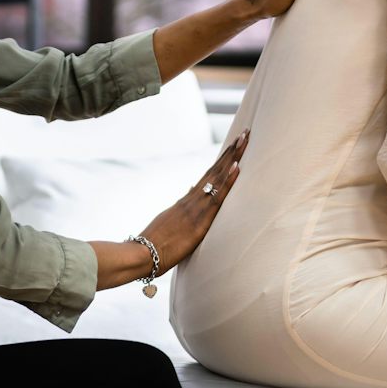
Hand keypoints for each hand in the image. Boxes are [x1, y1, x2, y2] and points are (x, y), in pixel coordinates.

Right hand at [141, 131, 248, 270]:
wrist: (142, 254)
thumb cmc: (154, 245)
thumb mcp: (170, 220)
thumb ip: (181, 205)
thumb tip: (191, 190)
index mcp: (186, 201)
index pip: (208, 176)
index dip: (222, 161)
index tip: (234, 146)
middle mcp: (192, 200)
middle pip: (215, 170)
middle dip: (231, 152)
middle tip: (245, 133)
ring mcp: (196, 207)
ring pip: (218, 178)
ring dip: (233, 158)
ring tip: (244, 140)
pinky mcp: (199, 220)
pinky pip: (217, 197)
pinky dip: (228, 181)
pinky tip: (237, 167)